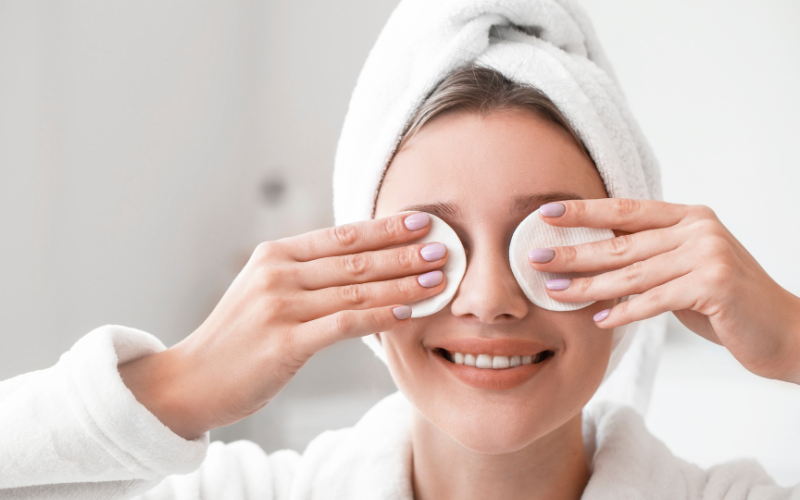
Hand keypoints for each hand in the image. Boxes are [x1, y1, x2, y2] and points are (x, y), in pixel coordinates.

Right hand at [119, 213, 446, 438]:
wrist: (191, 380)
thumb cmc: (238, 338)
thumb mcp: (265, 292)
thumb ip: (306, 276)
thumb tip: (362, 265)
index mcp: (275, 255)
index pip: (342, 235)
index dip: (386, 228)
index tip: (422, 221)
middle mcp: (277, 273)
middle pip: (355, 259)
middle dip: (405, 252)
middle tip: (445, 246)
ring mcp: (280, 306)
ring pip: (356, 289)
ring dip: (403, 283)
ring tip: (439, 278)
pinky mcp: (285, 341)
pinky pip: (344, 324)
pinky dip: (380, 316)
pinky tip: (408, 312)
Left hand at [528, 199, 799, 383]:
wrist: (784, 330)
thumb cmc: (725, 302)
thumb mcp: (685, 267)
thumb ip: (649, 256)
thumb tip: (592, 255)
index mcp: (688, 217)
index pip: (624, 210)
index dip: (583, 210)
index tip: (544, 214)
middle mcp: (698, 229)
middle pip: (620, 243)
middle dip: (573, 251)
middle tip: (534, 258)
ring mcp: (707, 254)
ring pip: (632, 273)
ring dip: (587, 285)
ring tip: (554, 291)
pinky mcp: (714, 284)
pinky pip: (655, 300)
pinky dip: (623, 311)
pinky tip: (597, 319)